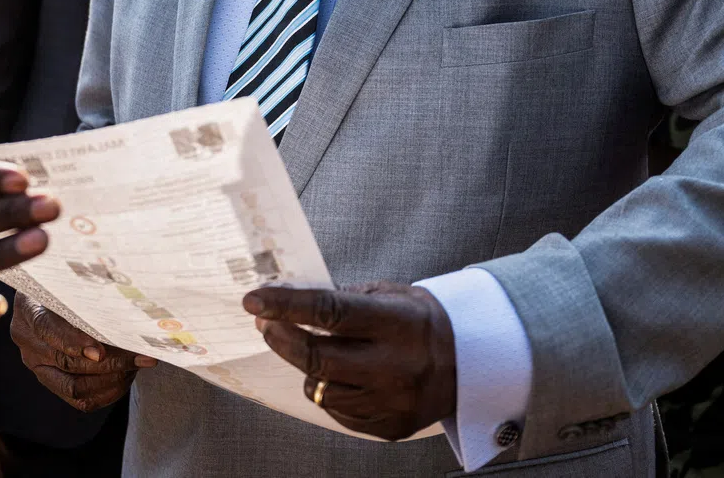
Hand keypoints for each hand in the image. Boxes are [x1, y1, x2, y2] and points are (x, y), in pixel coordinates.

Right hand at [10, 292, 156, 411]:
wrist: (55, 288)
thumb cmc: (69, 278)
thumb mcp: (72, 276)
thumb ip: (86, 288)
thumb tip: (123, 304)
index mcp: (28, 306)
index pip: (45, 327)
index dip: (71, 341)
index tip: (99, 351)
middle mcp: (26, 338)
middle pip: (65, 361)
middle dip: (108, 362)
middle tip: (139, 355)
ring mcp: (36, 362)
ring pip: (73, 386)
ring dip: (110, 379)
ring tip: (136, 365)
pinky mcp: (49, 379)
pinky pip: (78, 399)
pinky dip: (105, 392)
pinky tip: (126, 378)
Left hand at [243, 281, 456, 441]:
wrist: (468, 363)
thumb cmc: (420, 321)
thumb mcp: (389, 294)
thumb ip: (343, 299)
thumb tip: (291, 300)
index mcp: (395, 323)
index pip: (329, 312)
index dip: (287, 305)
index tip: (255, 299)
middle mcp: (393, 366)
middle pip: (317, 358)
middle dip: (281, 337)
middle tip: (265, 321)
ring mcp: (390, 402)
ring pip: (321, 389)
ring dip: (303, 365)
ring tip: (307, 345)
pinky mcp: (388, 427)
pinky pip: (338, 411)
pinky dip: (328, 389)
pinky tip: (338, 372)